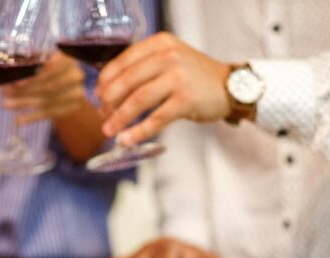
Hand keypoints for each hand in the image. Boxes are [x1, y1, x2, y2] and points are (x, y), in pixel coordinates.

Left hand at [1, 52, 87, 124]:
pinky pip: (49, 113)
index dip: (33, 75)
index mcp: (66, 58)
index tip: (16, 82)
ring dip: (24, 102)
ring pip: (46, 99)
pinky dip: (32, 117)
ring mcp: (76, 92)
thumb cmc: (47, 72)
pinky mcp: (72, 107)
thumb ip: (25, 66)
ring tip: (6, 105)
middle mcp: (75, 74)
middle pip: (47, 84)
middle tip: (5, 93)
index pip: (50, 66)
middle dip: (24, 90)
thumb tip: (3, 74)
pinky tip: (18, 120)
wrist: (66, 89)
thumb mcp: (38, 64)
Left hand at [95, 32, 231, 145]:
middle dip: (109, 102)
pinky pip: (156, 118)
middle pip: (126, 81)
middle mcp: (167, 56)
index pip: (121, 61)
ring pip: (138, 100)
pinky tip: (128, 139)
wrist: (231, 85)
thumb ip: (144, 68)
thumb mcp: (170, 59)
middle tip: (102, 116)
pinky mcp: (186, 100)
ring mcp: (178, 78)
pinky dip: (139, 131)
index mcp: (158, 44)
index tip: (98, 97)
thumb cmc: (195, 76)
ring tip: (109, 130)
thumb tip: (109, 92)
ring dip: (120, 118)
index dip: (105, 82)